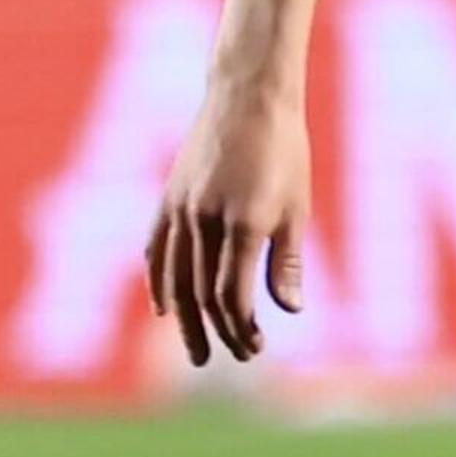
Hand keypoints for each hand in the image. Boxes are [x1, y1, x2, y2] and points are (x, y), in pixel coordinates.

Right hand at [144, 82, 312, 364]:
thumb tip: (290, 309)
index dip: (240, 327)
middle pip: (199, 293)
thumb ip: (287, 261)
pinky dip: (158, 282)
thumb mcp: (298, 207)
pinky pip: (156, 250)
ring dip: (184, 319)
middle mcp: (203, 220)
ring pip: (173, 278)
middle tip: (230, 359)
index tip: (255, 347)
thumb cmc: (285, 151)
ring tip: (197, 351)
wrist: (247, 97)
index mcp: (243, 223)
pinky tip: (165, 307)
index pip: (230, 294)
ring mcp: (178, 209)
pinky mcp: (166, 199)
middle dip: (215, 331)